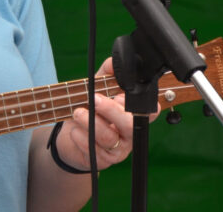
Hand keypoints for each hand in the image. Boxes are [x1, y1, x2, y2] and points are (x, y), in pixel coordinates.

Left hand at [57, 57, 159, 171]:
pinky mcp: (104, 160)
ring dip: (90, 122)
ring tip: (77, 112)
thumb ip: (106, 75)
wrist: (72, 135)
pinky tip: (74, 129)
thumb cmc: (90, 109)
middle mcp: (129, 132)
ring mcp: (118, 149)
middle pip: (129, 124)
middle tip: (94, 99)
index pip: (150, 111)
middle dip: (110, 110)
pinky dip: (81, 137)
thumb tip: (113, 62)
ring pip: (108, 137)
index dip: (144, 106)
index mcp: (133, 113)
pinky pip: (93, 149)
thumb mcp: (97, 89)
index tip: (123, 96)